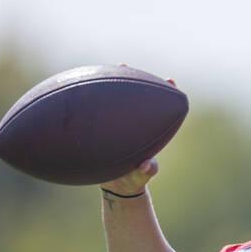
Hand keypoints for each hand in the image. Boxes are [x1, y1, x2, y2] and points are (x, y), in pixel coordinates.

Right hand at [100, 66, 175, 195]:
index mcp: (148, 130)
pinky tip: (80, 90)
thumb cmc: (133, 180)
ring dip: (110, 83)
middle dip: (133, 79)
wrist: (117, 187)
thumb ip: (146, 172)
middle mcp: (133, 123)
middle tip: (125, 65)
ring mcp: (117, 124)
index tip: (170, 80)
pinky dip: (92, 102)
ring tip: (107, 68)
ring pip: (114, 100)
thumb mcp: (141, 177)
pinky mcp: (102, 129)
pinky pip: (97, 112)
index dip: (166, 93)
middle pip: (135, 97)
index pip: (160, 108)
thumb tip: (147, 166)